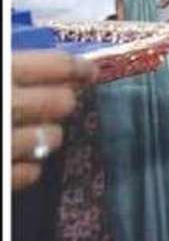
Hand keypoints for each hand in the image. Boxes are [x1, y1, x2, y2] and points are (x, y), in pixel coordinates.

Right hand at [12, 51, 95, 189]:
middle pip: (62, 102)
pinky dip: (30, 166)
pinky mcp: (1, 175)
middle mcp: (8, 107)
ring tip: (33, 131)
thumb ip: (15, 66)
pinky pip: (31, 172)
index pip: (57, 65)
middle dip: (64, 101)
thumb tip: (52, 65)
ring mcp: (5, 144)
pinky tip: (19, 157)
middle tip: (57, 101)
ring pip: (52, 138)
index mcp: (4, 72)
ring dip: (47, 135)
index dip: (78, 68)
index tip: (89, 71)